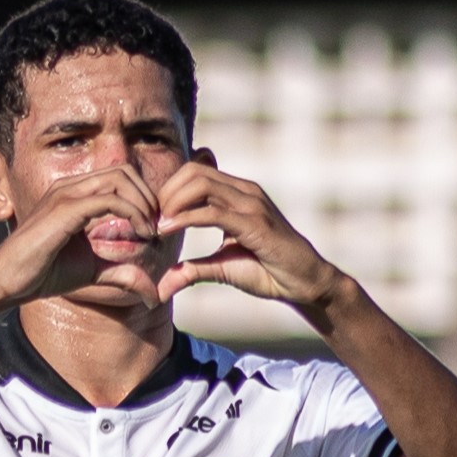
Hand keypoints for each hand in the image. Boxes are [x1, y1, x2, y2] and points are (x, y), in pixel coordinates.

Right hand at [0, 164, 170, 310]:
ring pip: (120, 178)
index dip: (144, 198)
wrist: (10, 280)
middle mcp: (71, 187)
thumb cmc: (44, 273)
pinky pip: (110, 199)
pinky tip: (140, 235)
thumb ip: (123, 274)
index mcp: (75, 194)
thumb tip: (154, 293)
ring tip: (150, 231)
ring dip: (143, 203)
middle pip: (124, 171)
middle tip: (157, 227)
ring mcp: (67, 194)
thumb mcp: (94, 272)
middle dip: (148, 196)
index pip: (120, 178)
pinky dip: (132, 214)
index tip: (154, 228)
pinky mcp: (65, 209)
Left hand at [155, 160, 345, 312]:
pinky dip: (185, 219)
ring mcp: (252, 204)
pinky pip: (213, 212)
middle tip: (152, 221)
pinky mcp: (256, 223)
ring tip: (159, 226)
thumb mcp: (221, 268)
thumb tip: (162, 285)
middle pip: (194, 171)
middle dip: (166, 193)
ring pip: (201, 184)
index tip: (154, 218)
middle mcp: (245, 192)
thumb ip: (193, 270)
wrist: (303, 283)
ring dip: (173, 203)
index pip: (195, 173)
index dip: (169, 191)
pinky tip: (168, 231)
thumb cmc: (267, 272)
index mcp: (238, 194)